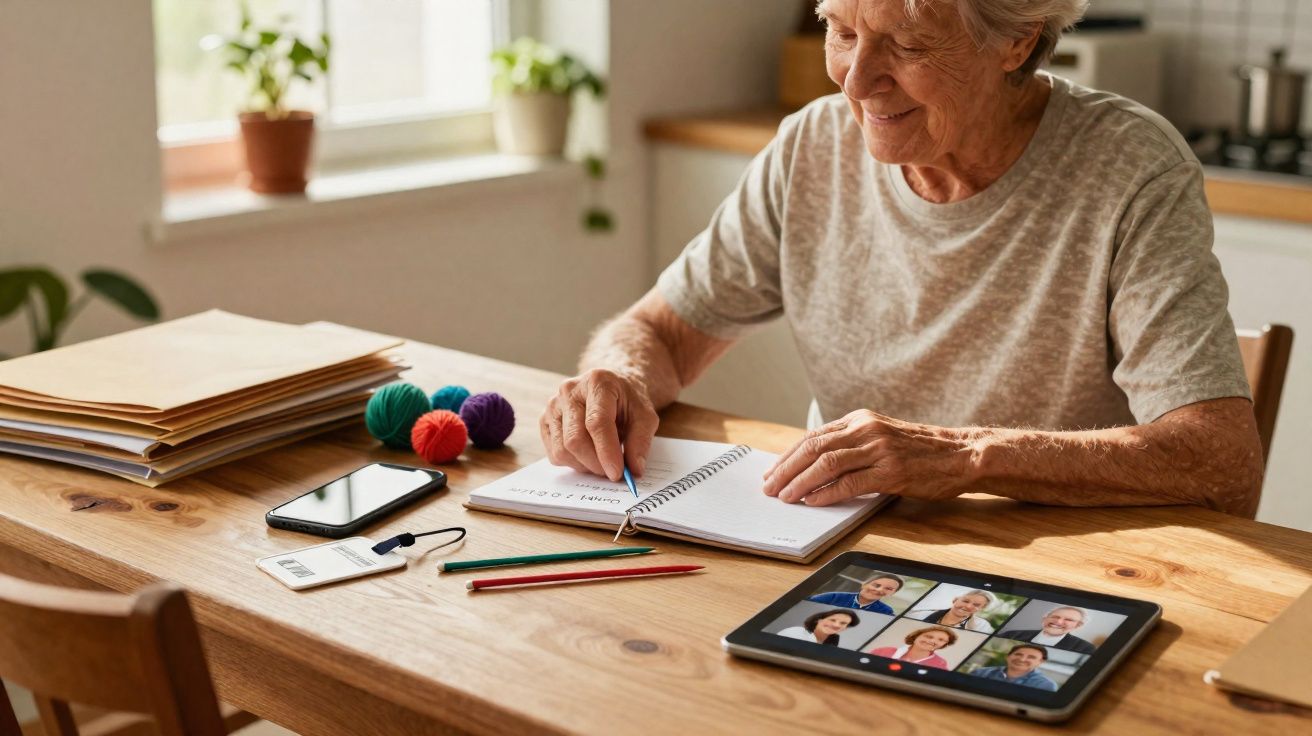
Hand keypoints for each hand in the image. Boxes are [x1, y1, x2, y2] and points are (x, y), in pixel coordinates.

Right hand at [539, 368, 658, 480]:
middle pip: (575, 439)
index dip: (607, 452)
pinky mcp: (545, 420)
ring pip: (562, 450)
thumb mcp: (645, 416)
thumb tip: (633, 470)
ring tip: (602, 461)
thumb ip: (640, 442)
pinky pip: (554, 453)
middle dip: (596, 464)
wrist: (612, 388)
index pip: (597, 422)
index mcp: (598, 382)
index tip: (617, 473)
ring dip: (585, 465)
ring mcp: (553, 405)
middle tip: (613, 473)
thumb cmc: (627, 402)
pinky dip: (573, 463)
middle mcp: (570, 390)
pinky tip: (588, 454)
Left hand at [761, 409, 974, 505]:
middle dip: (786, 469)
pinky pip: (850, 482)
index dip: (788, 456)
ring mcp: (879, 449)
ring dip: (800, 482)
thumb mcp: (882, 436)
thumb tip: (815, 465)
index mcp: (860, 419)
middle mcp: (866, 429)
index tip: (773, 472)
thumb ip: (853, 444)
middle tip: (770, 487)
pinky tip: (812, 502)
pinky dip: (827, 493)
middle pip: (813, 447)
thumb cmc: (921, 451)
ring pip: (827, 463)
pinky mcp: (891, 472)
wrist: (962, 454)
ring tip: (785, 497)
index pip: (813, 436)